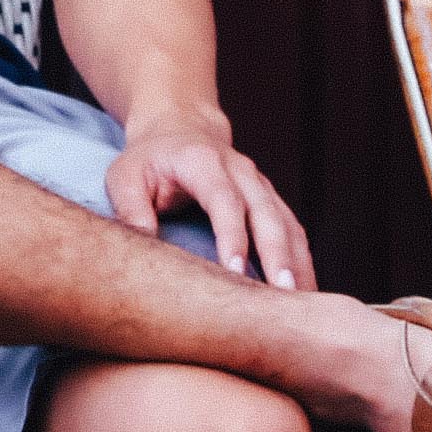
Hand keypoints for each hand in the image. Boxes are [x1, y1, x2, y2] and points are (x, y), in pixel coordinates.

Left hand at [105, 108, 317, 291]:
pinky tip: (305, 292)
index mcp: (204, 163)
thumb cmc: (148, 159)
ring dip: (298, 263)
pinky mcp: (270, 200)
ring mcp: (260, 186)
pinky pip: (293, 231)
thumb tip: (143, 243)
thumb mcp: (125, 177)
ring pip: (287, 225)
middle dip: (277, 256)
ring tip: (302, 303)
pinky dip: (302, 260)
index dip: (232, 235)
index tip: (235, 271)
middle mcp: (241, 172)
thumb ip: (131, 208)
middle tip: (283, 294)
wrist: (180, 129)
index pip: (224, 201)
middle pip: (266, 215)